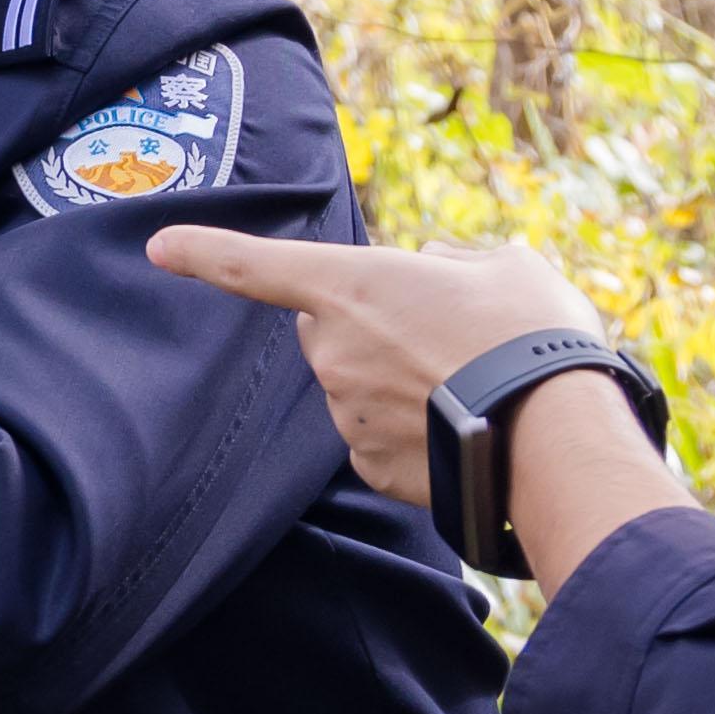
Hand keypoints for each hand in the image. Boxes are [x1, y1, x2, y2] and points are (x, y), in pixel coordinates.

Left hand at [143, 223, 697, 570]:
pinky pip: (378, 438)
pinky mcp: (369, 467)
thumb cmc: (531, 337)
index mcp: (353, 285)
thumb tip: (435, 272)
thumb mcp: (503, 265)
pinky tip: (459, 428)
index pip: (256, 266)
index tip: (159, 246)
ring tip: (468, 386)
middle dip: (369, 327)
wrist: (555, 437)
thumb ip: (450, 262)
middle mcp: (333, 351)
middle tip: (443, 335)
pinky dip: (411, 433)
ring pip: (358, 387)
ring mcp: (346, 414)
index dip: (204, 252)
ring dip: (398, 382)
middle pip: (329, 330)